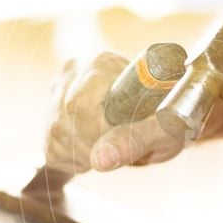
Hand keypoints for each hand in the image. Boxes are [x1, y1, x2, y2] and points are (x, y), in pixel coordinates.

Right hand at [45, 51, 183, 174]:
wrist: (164, 114)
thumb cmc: (170, 117)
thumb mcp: (164, 129)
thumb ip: (134, 139)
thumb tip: (100, 160)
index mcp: (103, 63)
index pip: (79, 105)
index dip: (97, 133)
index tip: (123, 141)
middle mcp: (75, 70)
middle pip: (63, 121)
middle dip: (92, 147)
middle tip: (121, 148)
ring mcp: (59, 89)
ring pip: (56, 136)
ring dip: (86, 155)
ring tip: (113, 147)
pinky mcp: (51, 110)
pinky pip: (51, 146)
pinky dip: (76, 159)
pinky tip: (99, 149)